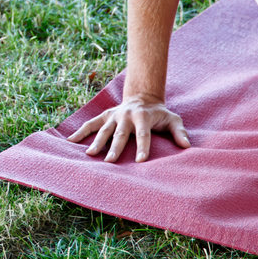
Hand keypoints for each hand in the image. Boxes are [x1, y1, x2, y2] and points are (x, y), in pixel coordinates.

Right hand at [69, 97, 189, 162]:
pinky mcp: (105, 115)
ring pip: (104, 129)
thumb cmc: (159, 114)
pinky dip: (80, 131)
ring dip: (97, 141)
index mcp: (143, 117)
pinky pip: (90, 123)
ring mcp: (114, 115)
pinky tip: (70, 141)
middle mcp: (126, 115)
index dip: (142, 147)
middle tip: (110, 162)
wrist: (143, 97)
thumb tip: (187, 146)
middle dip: (115, 147)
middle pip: (120, 134)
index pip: (143, 134)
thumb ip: (179, 132)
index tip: (140, 161)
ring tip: (90, 154)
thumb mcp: (172, 119)